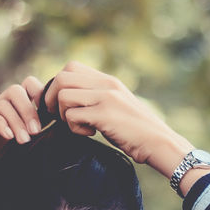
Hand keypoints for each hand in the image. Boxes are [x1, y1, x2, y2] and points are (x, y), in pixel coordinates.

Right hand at [0, 76, 46, 195]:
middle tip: (35, 132)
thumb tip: (61, 142)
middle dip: (31, 110)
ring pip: (5, 100)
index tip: (50, 118)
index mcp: (13, 113)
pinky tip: (7, 137)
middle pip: (19, 89)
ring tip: (22, 140)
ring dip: (18, 120)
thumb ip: (34, 144)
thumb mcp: (19, 156)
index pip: (29, 89)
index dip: (41, 96)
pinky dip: (0, 123)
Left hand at [40, 62, 191, 176]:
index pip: (70, 67)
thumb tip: (69, 99)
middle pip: (62, 77)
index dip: (57, 85)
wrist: (158, 142)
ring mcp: (106, 98)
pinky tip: (90, 133)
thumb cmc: (135, 129)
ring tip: (78, 125)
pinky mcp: (104, 115)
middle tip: (60, 116)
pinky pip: (72, 116)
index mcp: (107, 80)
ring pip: (63, 96)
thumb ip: (97, 97)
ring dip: (63, 114)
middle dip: (51, 99)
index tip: (61, 105)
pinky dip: (74, 128)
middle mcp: (106, 84)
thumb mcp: (116, 104)